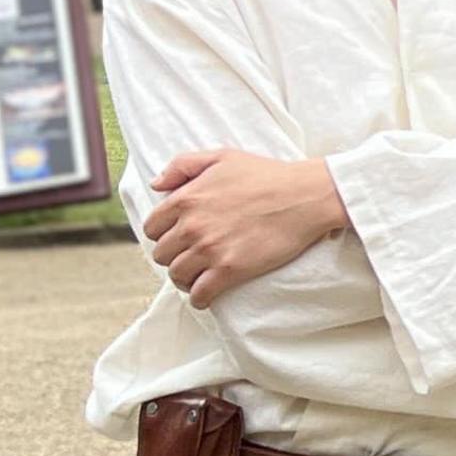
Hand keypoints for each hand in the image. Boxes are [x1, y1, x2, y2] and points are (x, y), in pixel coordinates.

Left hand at [140, 149, 346, 307]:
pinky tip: (205, 296)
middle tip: (188, 257)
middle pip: (161, 254)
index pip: (152, 227)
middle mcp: (192, 226)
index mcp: (186, 199)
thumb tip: (156, 184)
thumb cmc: (266, 175)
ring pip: (177, 275)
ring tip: (197, 276)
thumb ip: (182, 165)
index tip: (176, 238)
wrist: (303, 196)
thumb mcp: (221, 156)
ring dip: (184, 278)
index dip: (162, 234)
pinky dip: (199, 298)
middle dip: (173, 256)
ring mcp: (210, 249)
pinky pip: (200, 294)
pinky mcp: (230, 270)